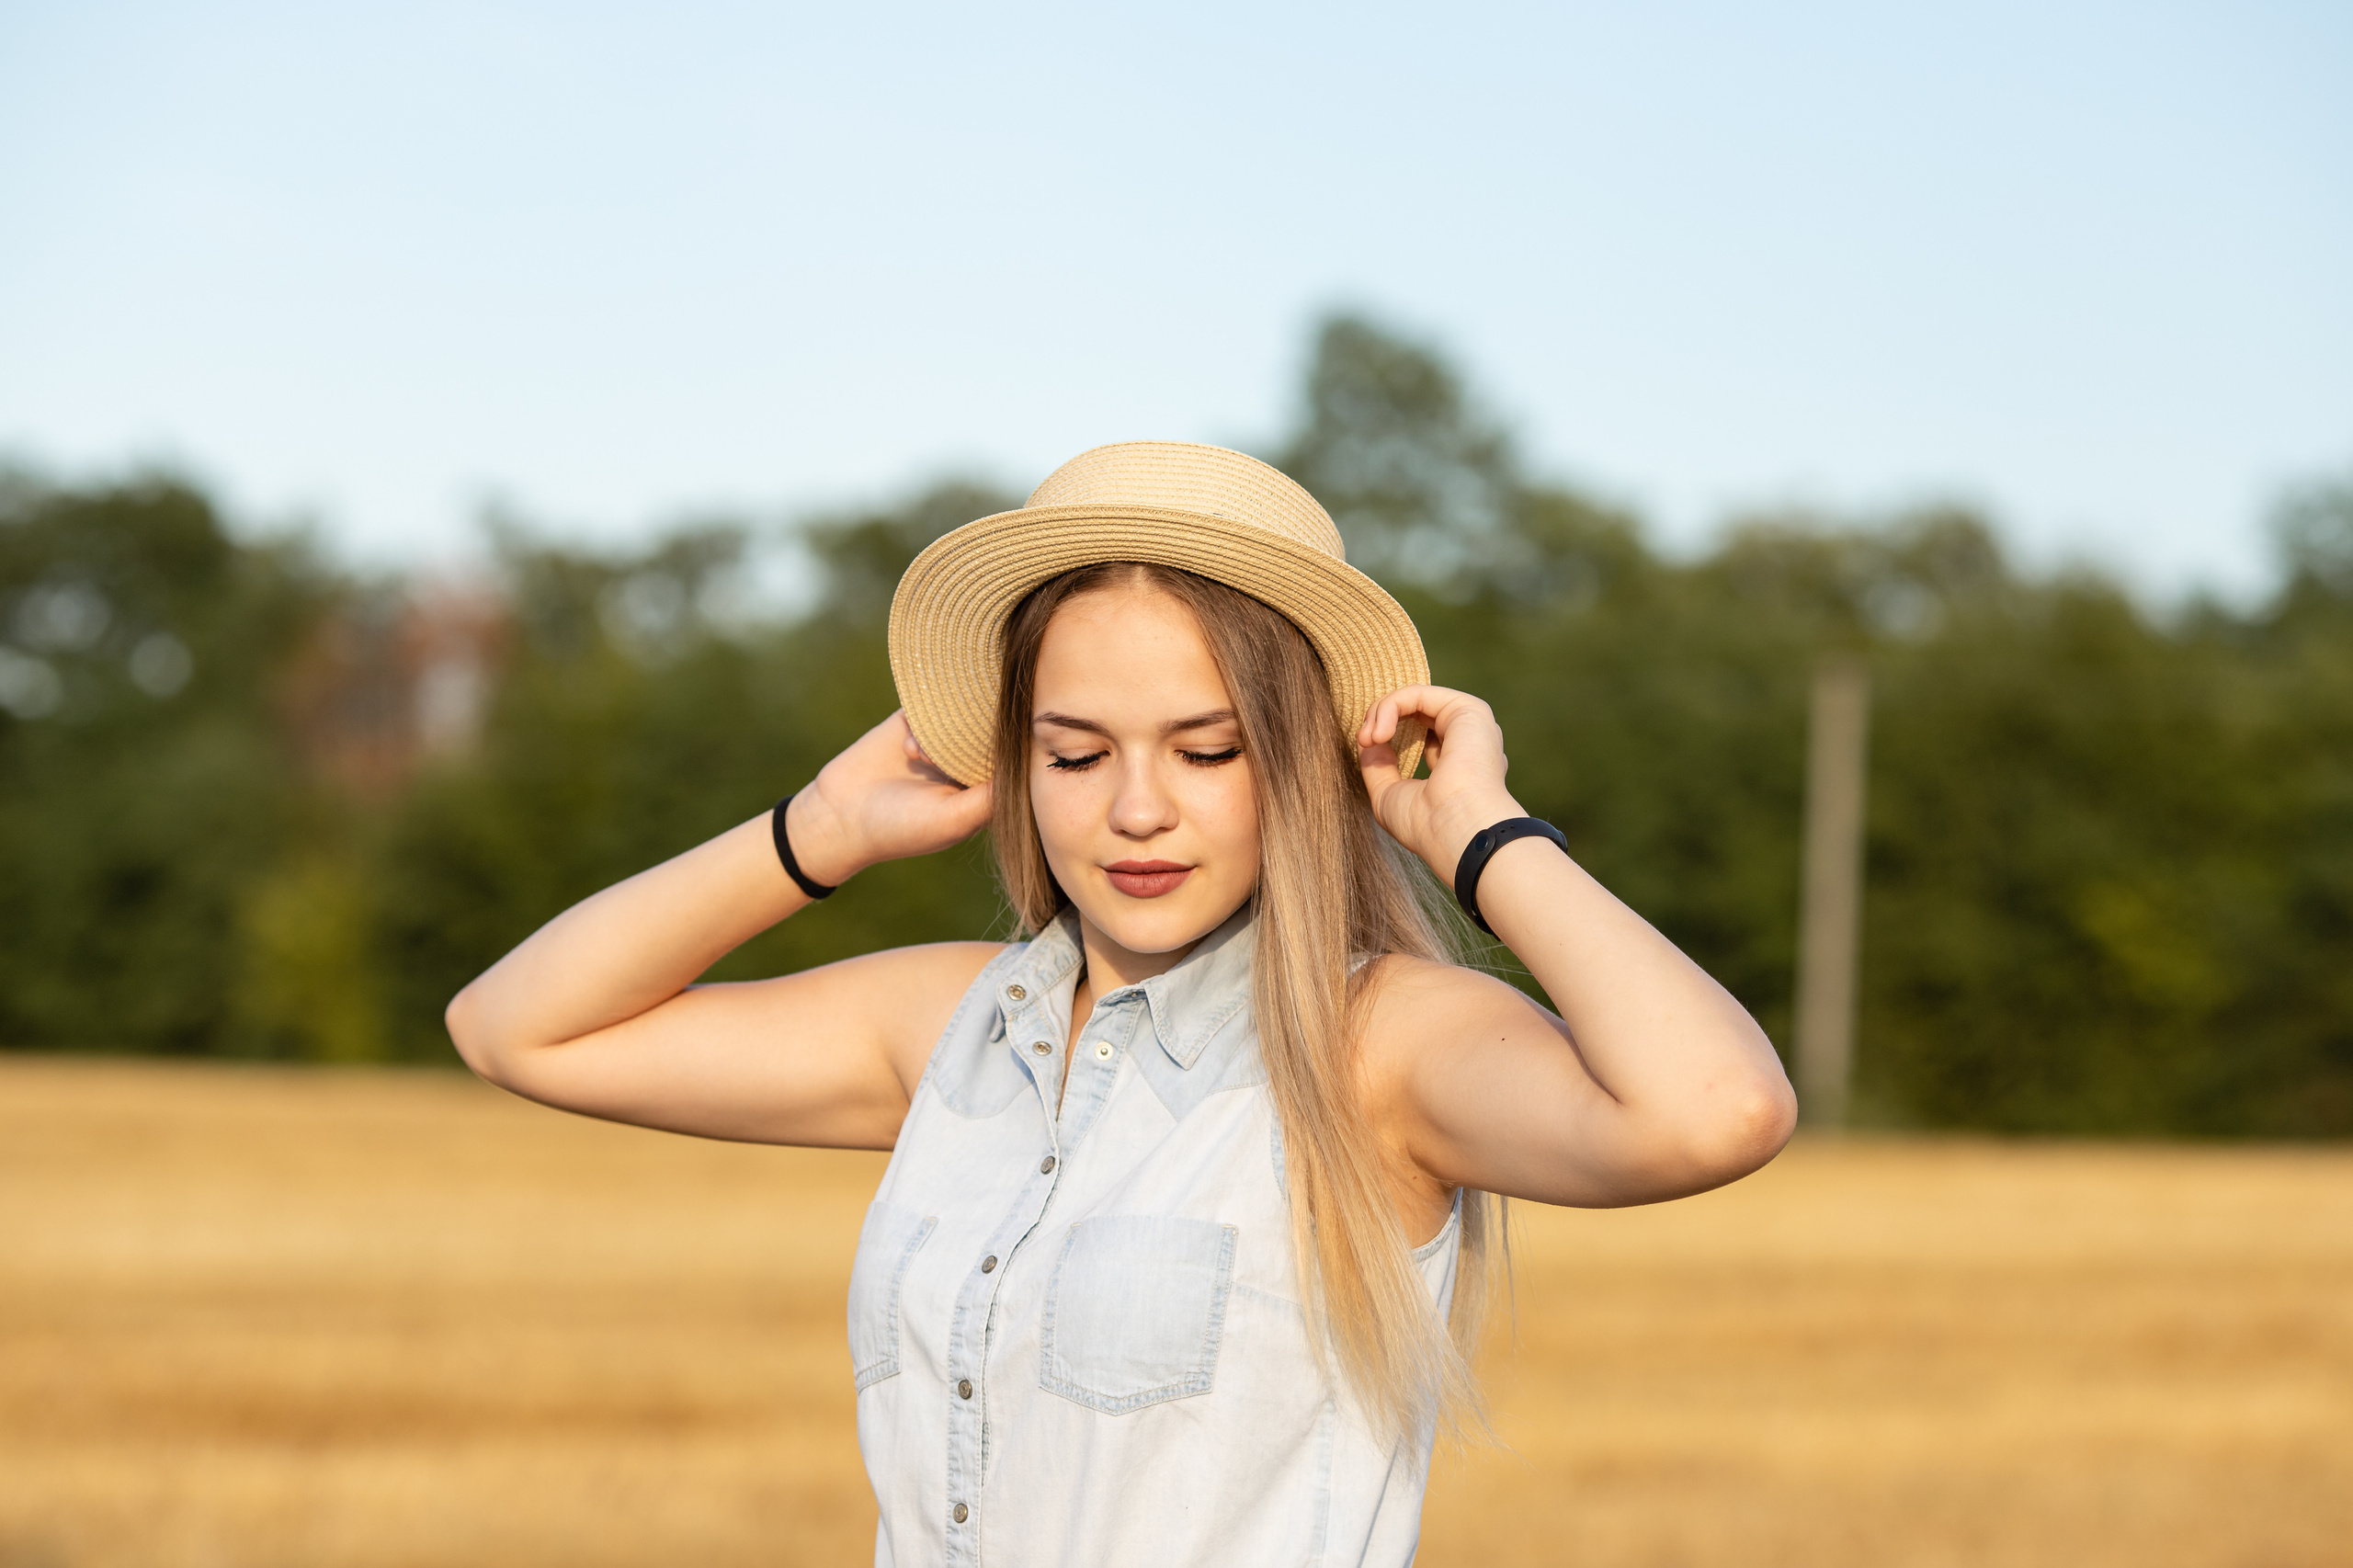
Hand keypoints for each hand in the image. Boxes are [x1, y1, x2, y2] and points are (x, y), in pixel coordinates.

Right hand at [785, 711, 993, 885]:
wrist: (838, 815)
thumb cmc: (900, 828)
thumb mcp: (953, 820)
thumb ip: (991, 797)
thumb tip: (1025, 767)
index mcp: (982, 789)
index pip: (1011, 758)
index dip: (1012, 749)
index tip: (1006, 746)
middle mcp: (966, 762)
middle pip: (991, 729)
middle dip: (978, 735)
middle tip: (951, 757)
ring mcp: (940, 739)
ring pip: (963, 713)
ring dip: (946, 730)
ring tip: (921, 760)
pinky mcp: (913, 720)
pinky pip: (933, 701)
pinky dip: (925, 719)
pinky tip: (908, 750)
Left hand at [1356, 686, 1524, 876]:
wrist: (1455, 830)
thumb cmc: (1427, 825)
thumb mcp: (1389, 795)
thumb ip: (1378, 766)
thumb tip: (1367, 741)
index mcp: (1459, 766)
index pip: (1420, 736)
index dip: (1386, 736)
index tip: (1364, 749)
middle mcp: (1469, 742)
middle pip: (1415, 712)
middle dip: (1380, 719)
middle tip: (1363, 740)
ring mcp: (1471, 725)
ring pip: (1415, 699)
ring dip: (1381, 711)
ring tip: (1369, 737)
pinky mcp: (1468, 710)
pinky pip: (1418, 694)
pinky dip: (1390, 706)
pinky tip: (1380, 733)